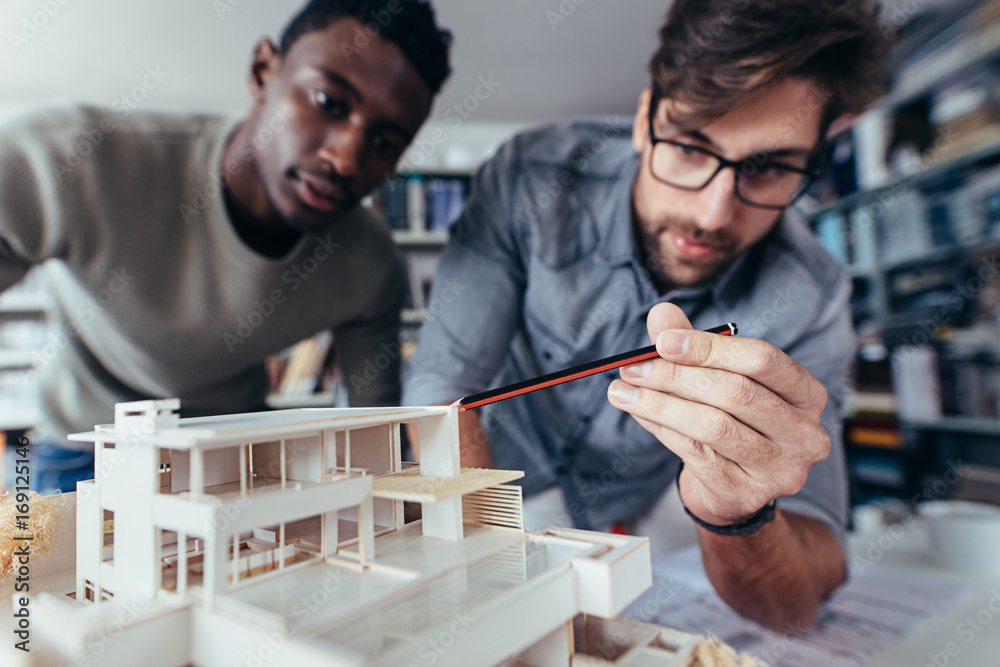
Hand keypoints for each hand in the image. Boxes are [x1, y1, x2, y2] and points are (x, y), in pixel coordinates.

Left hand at [607, 303, 829, 525]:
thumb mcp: (719, 377)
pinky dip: (662, 430)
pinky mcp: (747, 495)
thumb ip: (693, 343)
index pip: (762, 359)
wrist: (733, 489)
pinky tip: (639, 415)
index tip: (663, 342)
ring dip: (659, 405)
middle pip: (736, 392)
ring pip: (713, 426)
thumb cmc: (731, 420)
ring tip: (622, 392)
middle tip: (632, 368)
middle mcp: (804, 433)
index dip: (710, 348)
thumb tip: (661, 314)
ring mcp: (780, 468)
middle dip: (676, 376)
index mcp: (807, 393)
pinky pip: (696, 455)